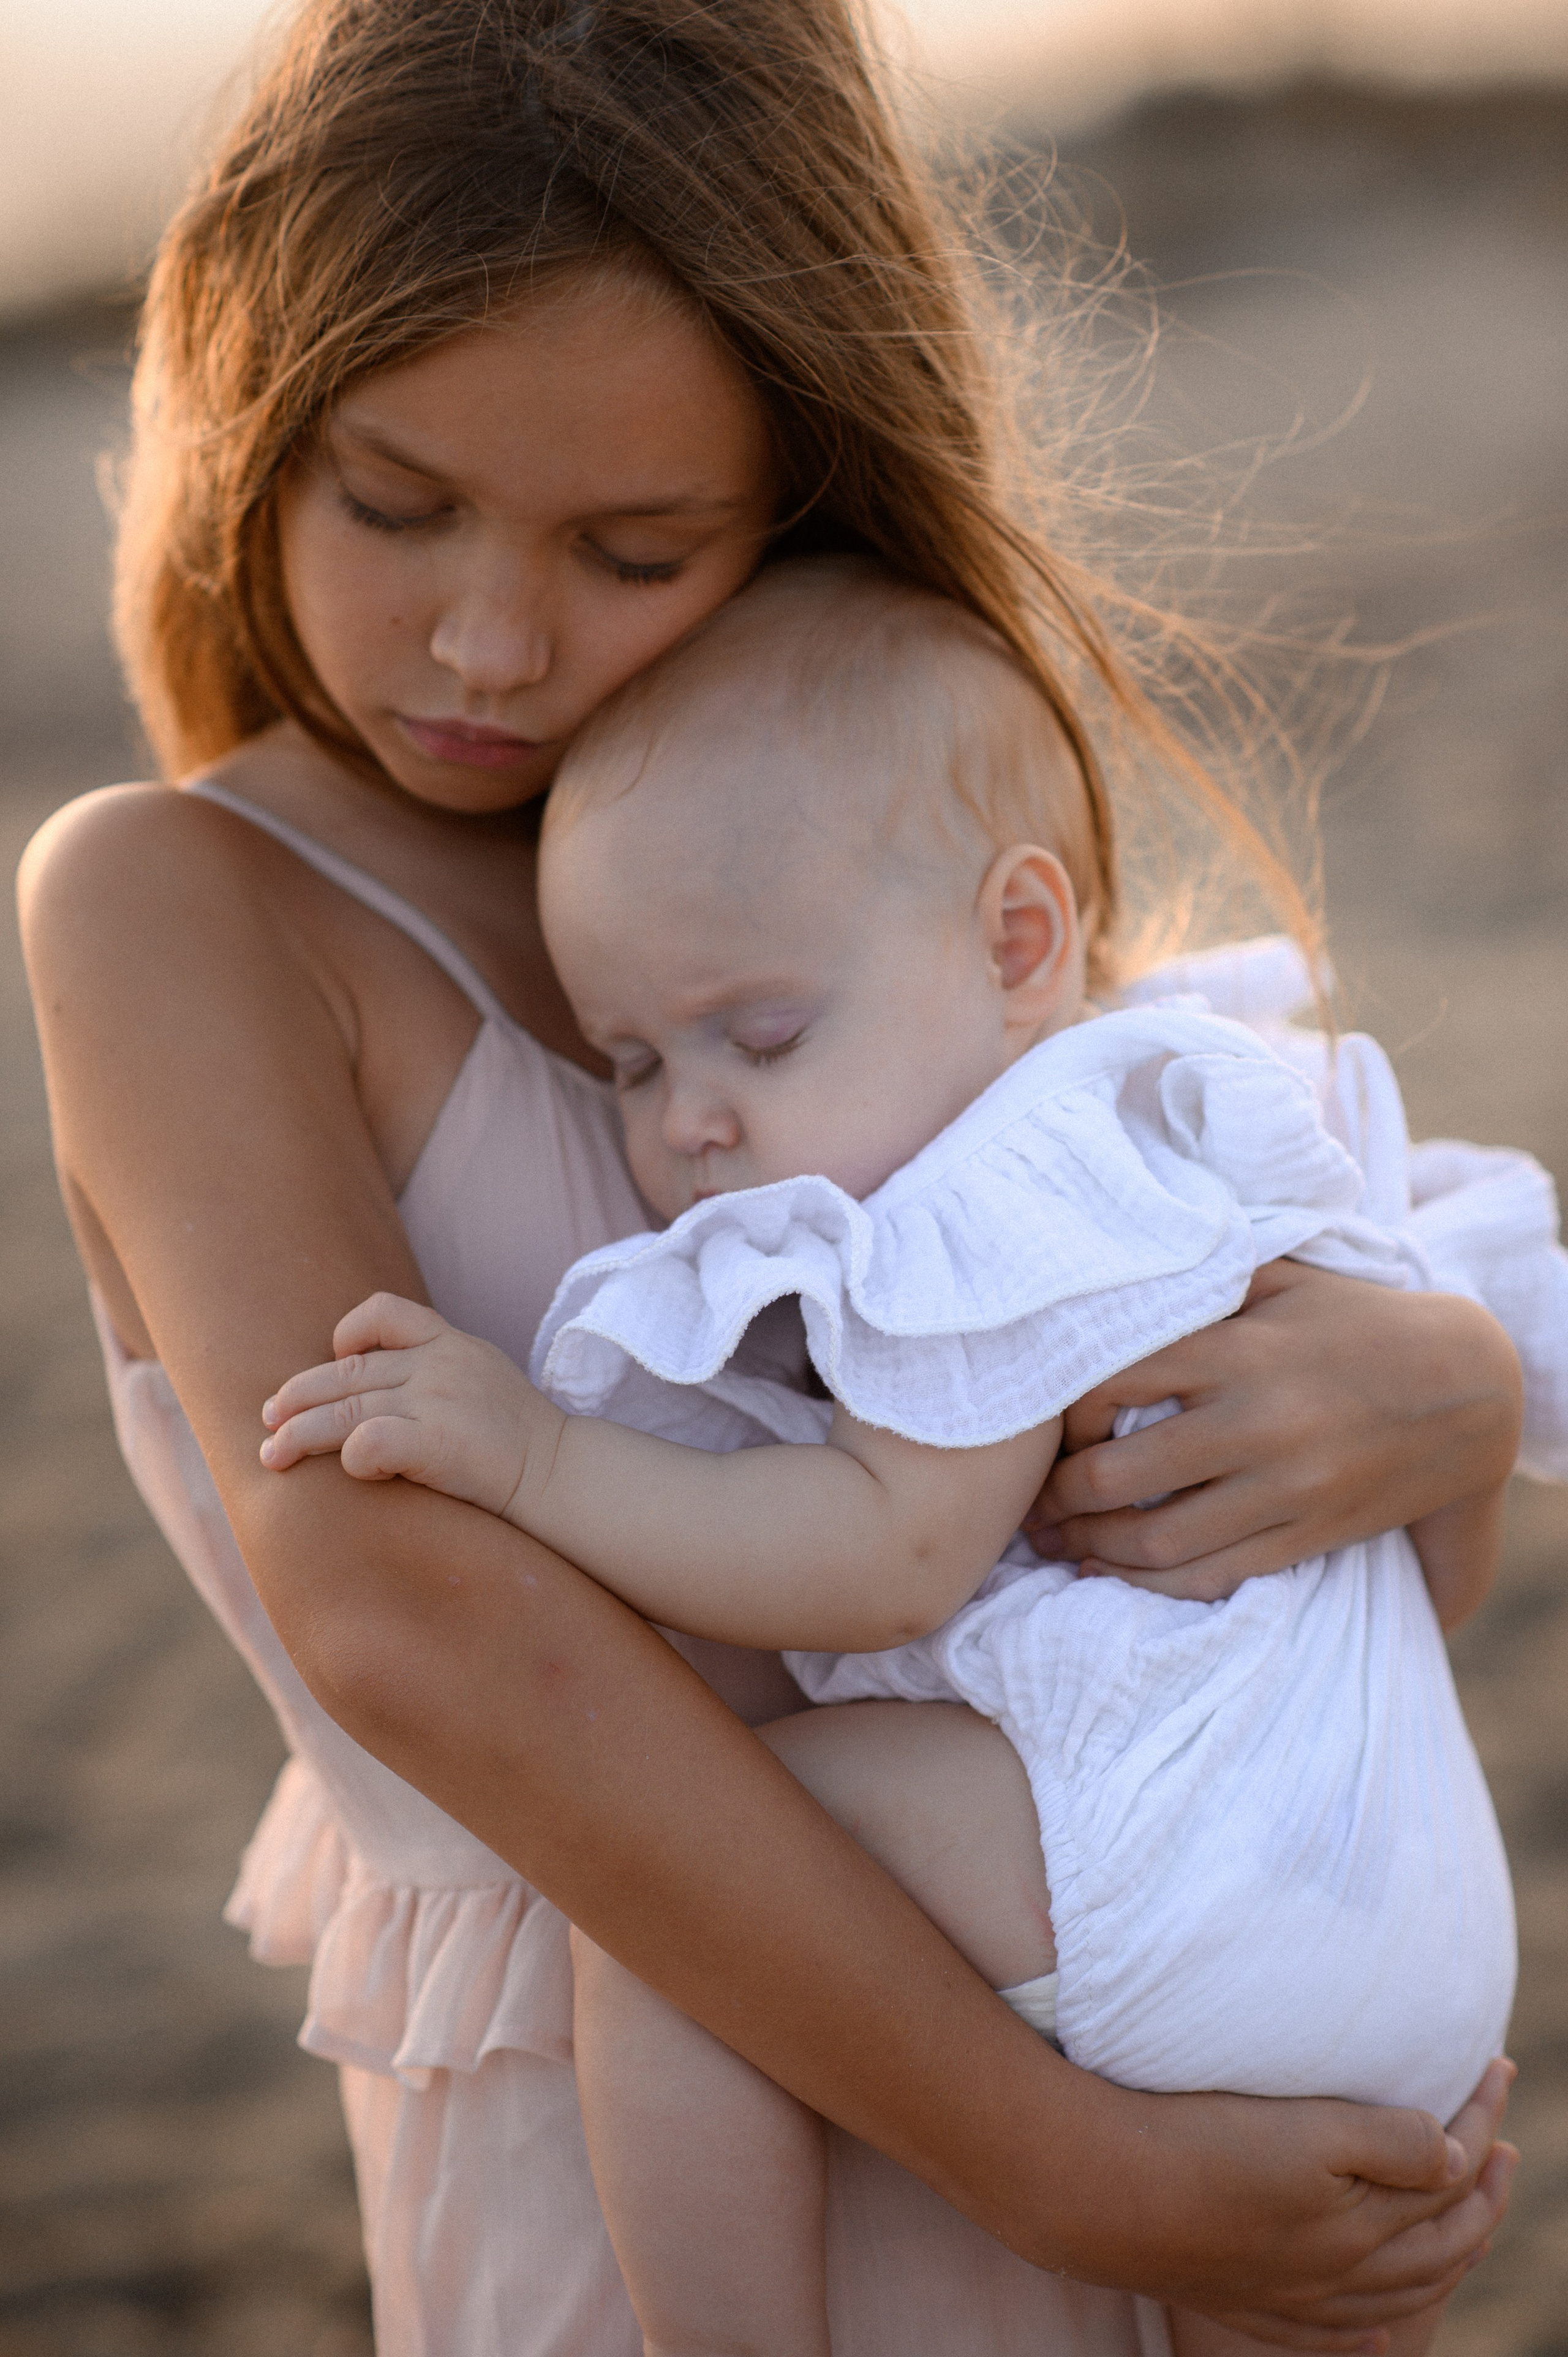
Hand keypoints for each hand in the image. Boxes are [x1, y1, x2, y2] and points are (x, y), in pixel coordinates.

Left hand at [260, 1291, 555, 1516]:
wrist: (562, 1475)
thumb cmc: (517, 1439)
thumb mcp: (481, 1378)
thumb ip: (435, 1370)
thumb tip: (372, 1386)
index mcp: (450, 1342)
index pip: (382, 1311)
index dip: (345, 1335)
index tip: (332, 1364)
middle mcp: (439, 1364)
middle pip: (345, 1371)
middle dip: (296, 1396)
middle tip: (267, 1420)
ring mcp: (437, 1400)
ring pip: (343, 1409)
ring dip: (298, 1434)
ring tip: (272, 1455)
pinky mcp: (437, 1443)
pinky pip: (367, 1442)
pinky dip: (347, 1457)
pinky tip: (346, 1472)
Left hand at [1023, 1262, 1522, 1599]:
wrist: (1466, 1389)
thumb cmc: (1357, 1322)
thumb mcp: (1282, 1279)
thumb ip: (1201, 1280)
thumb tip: (1116, 1273)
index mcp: (1237, 1353)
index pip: (1109, 1386)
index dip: (1062, 1416)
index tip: (1053, 1427)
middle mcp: (1254, 1424)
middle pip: (1118, 1477)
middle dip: (1058, 1497)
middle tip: (1032, 1504)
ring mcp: (1283, 1489)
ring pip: (1157, 1543)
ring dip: (1092, 1547)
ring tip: (1059, 1542)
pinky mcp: (1306, 1535)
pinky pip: (1211, 1575)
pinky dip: (1150, 1584)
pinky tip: (1114, 1572)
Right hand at [1106, 2059, 1515, 2349]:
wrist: (1103, 2194)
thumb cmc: (1202, 2146)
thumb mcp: (1308, 2131)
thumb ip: (1389, 2143)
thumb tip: (1454, 2154)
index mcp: (1360, 2229)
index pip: (1447, 2178)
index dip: (1478, 2123)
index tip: (1496, 2070)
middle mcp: (1335, 2275)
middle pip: (1433, 2245)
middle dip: (1478, 2194)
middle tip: (1504, 2150)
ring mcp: (1288, 2296)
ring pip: (1393, 2295)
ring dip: (1441, 2259)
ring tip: (1465, 2226)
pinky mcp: (1243, 2302)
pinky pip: (1326, 2335)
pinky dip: (1366, 2335)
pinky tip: (1377, 2338)